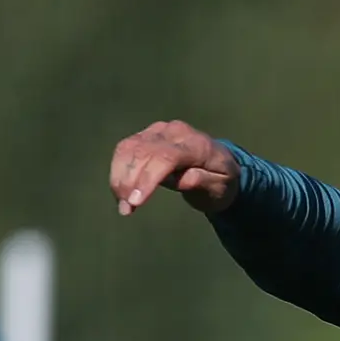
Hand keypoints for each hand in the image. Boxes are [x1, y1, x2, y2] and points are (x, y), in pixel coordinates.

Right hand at [106, 120, 242, 217]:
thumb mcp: (221, 188)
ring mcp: (159, 130)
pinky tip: (120, 190)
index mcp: (197, 145)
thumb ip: (203, 181)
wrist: (218, 163)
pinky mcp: (147, 134)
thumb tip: (181, 180)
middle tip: (125, 210)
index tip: (135, 202)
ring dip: (119, 177)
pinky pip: (125, 148)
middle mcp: (176, 132)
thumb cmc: (221, 181)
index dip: (147, 179)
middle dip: (129, 182)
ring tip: (122, 203)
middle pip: (143, 152)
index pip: (166, 157)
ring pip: (129, 148)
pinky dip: (118, 169)